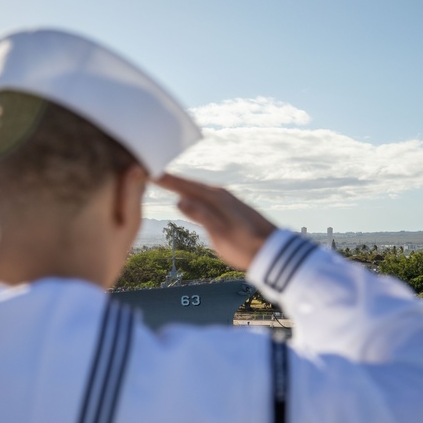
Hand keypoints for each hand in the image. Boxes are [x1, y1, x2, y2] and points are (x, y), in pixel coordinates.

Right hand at [155, 174, 275, 271]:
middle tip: (152, 173)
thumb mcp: (220, 233)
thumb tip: (179, 200)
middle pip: (190, 184)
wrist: (272, 251)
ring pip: (198, 190)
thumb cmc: (245, 246)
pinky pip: (205, 196)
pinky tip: (191, 198)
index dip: (167, 180)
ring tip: (166, 183)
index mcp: (216, 198)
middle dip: (172, 180)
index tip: (149, 171)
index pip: (185, 186)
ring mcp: (227, 200)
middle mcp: (221, 194)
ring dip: (182, 186)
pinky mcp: (231, 208)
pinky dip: (193, 194)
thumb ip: (201, 216)